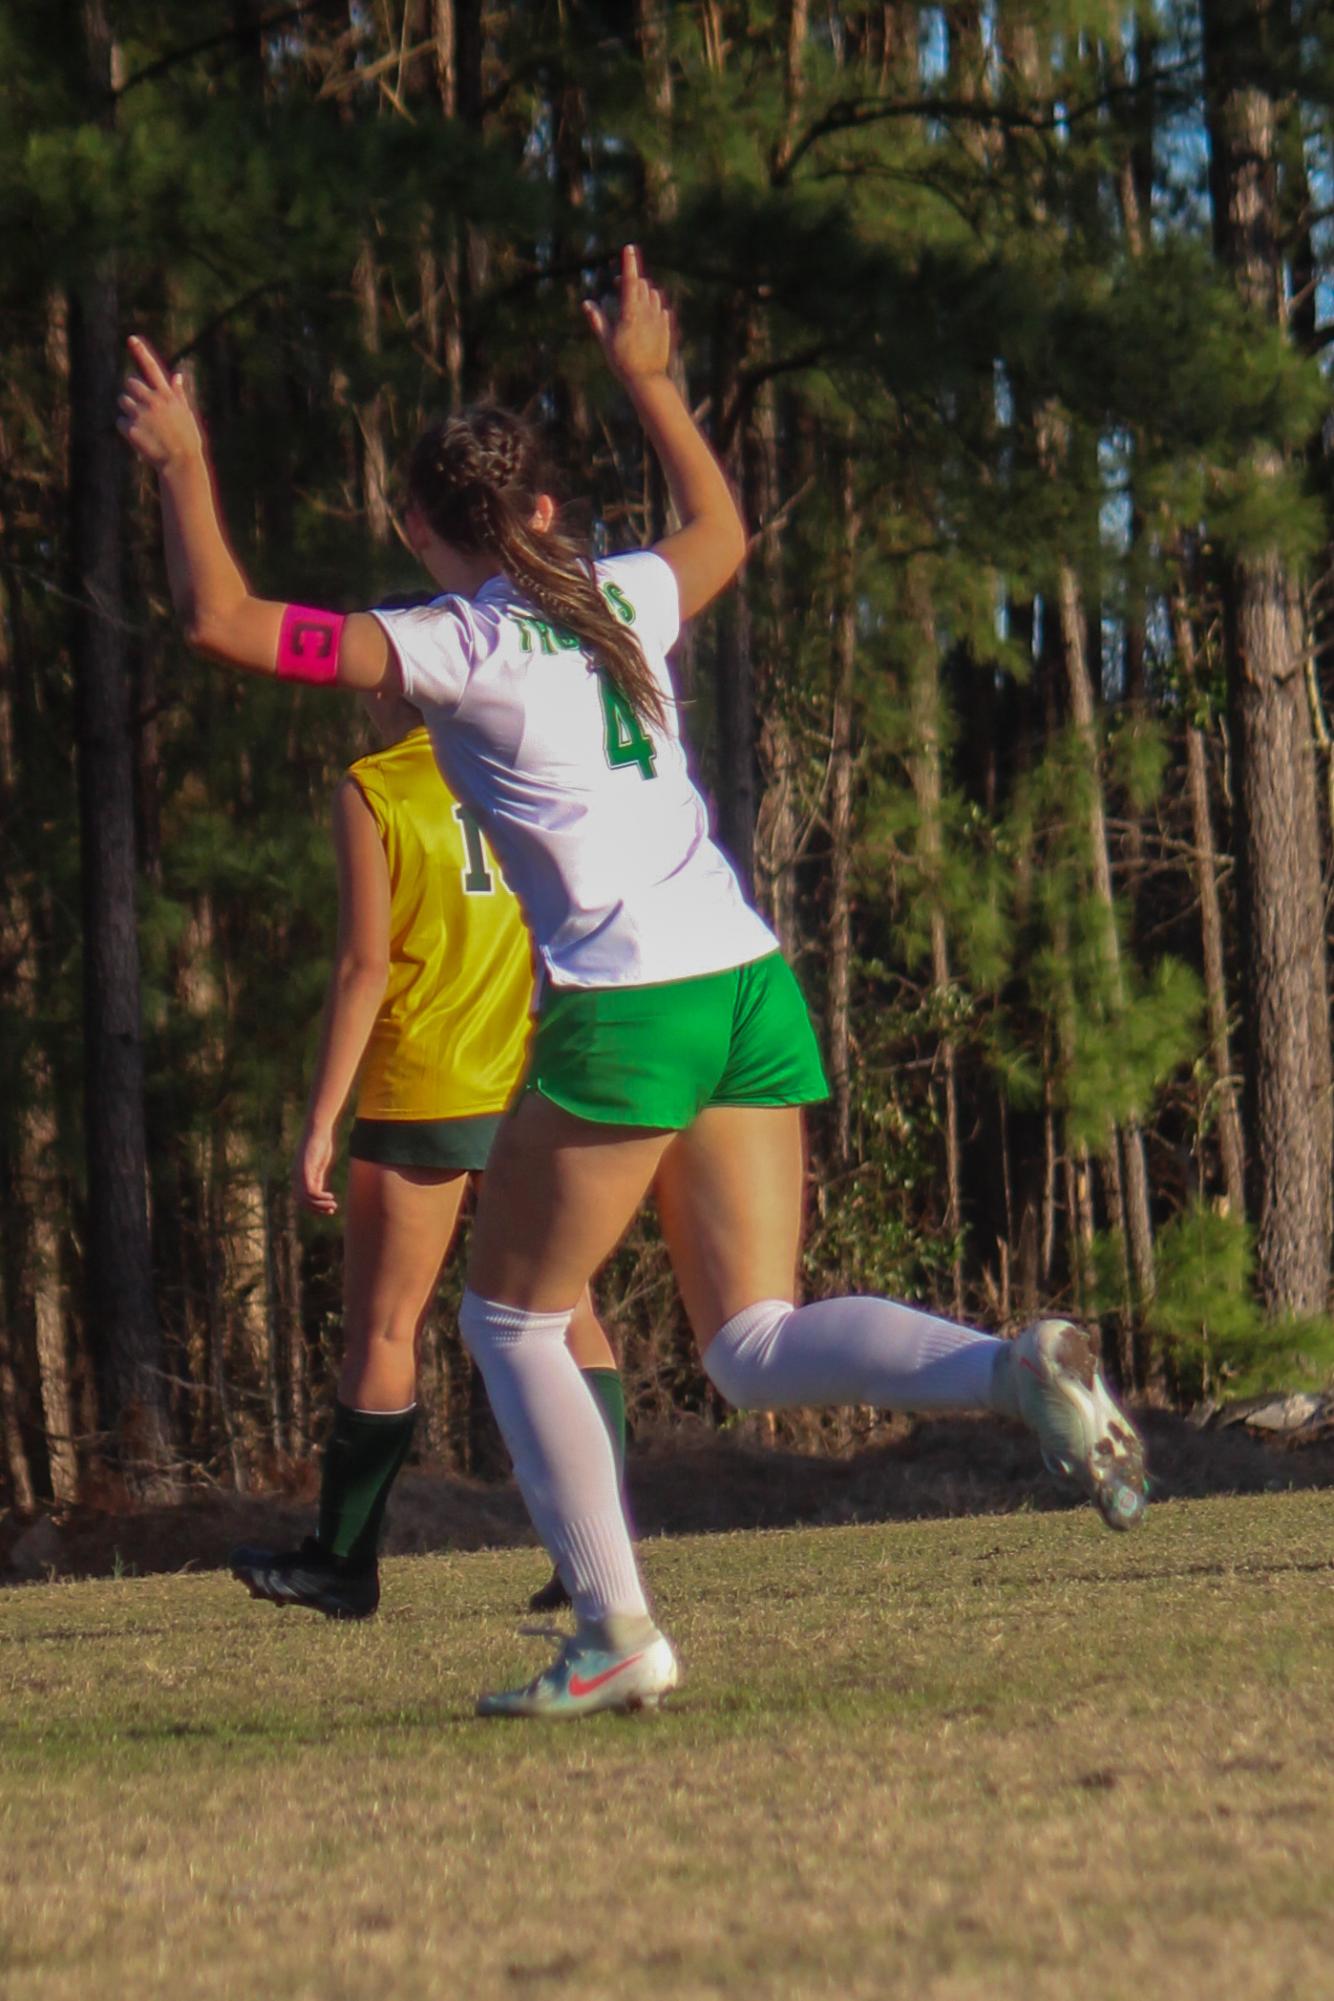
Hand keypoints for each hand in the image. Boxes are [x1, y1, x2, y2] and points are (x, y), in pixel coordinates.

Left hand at [117, 336, 204, 470]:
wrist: (181, 463)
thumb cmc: (186, 440)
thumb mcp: (186, 414)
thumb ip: (178, 393)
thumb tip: (178, 375)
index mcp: (166, 395)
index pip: (152, 367)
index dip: (141, 351)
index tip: (131, 338)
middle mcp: (153, 400)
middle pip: (130, 382)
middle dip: (133, 393)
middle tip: (142, 409)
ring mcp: (141, 414)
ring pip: (123, 401)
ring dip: (129, 410)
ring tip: (144, 426)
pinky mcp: (131, 428)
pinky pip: (120, 421)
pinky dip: (127, 429)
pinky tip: (140, 438)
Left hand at [292, 1122, 337, 1215]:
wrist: (317, 1129)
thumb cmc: (319, 1144)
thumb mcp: (317, 1164)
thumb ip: (316, 1177)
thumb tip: (318, 1190)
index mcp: (299, 1176)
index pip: (302, 1199)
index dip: (314, 1207)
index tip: (329, 1209)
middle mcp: (296, 1177)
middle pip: (302, 1202)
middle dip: (317, 1209)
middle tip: (332, 1210)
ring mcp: (300, 1174)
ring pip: (306, 1199)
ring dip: (320, 1206)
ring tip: (333, 1206)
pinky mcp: (305, 1170)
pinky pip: (310, 1191)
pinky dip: (320, 1197)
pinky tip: (330, 1196)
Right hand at [583, 245, 672, 386]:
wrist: (647, 379)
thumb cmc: (623, 362)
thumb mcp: (606, 341)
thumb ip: (598, 319)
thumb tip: (587, 303)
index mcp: (631, 313)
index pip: (631, 281)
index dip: (630, 263)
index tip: (629, 248)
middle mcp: (648, 312)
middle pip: (642, 285)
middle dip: (632, 280)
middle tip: (620, 284)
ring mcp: (659, 319)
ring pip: (654, 295)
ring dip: (644, 292)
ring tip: (633, 301)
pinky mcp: (666, 327)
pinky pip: (661, 309)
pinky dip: (653, 307)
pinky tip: (646, 317)